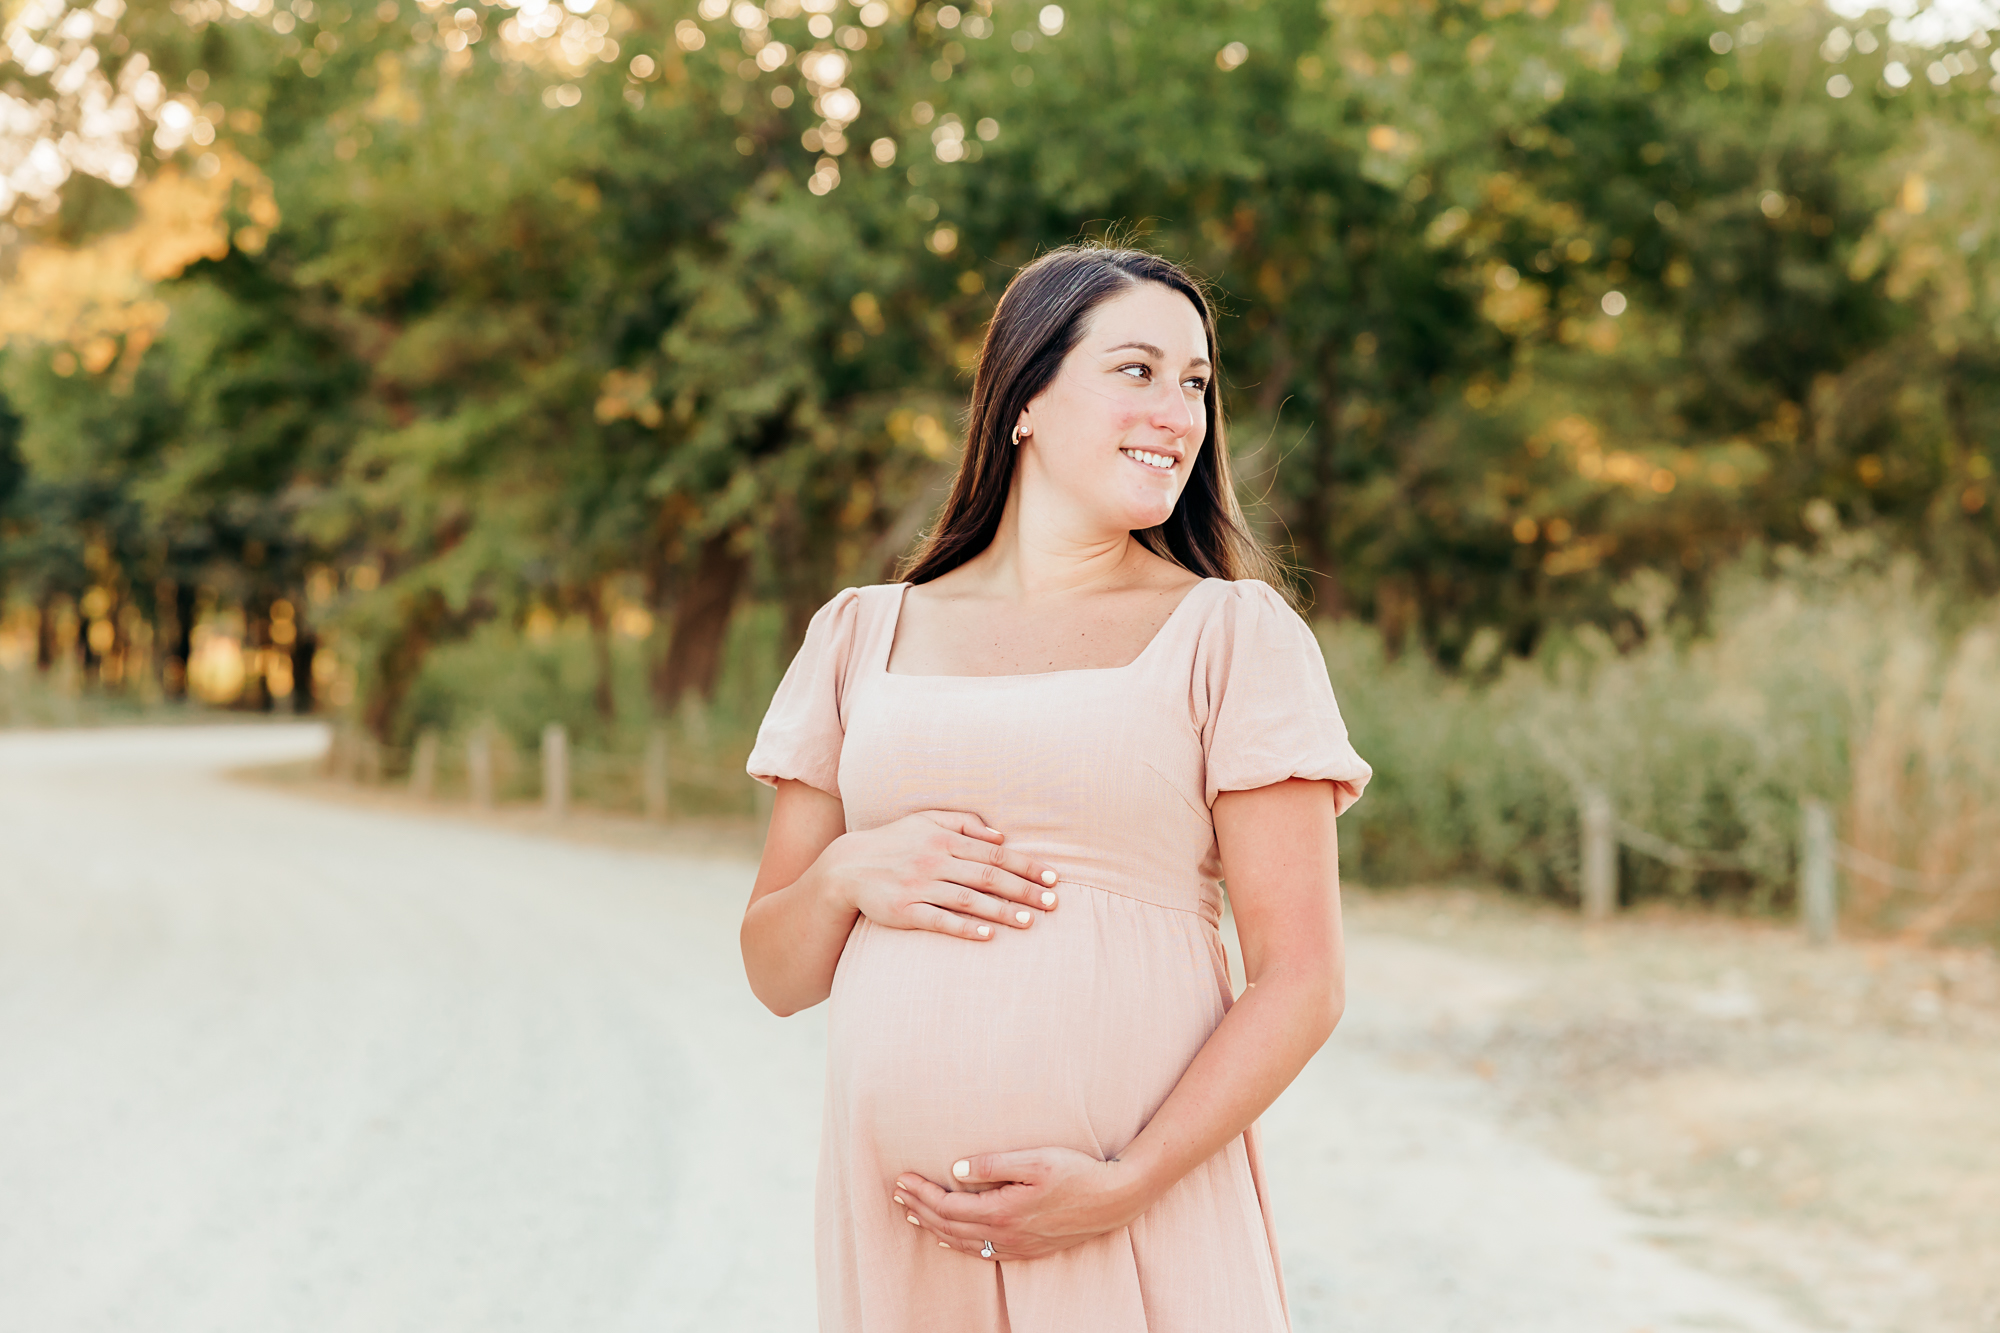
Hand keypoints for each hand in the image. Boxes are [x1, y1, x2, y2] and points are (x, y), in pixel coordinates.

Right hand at [820, 811, 1060, 941]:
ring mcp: (920, 887)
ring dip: (1001, 911)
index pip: (994, 853)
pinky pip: (940, 920)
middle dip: (1022, 890)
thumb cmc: (894, 842)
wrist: (847, 867)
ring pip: (968, 899)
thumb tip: (1001, 835)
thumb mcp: (926, 820)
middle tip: (1052, 903)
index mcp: (944, 838)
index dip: (1026, 866)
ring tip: (1029, 921)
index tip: (1052, 878)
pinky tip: (988, 935)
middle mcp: (934, 861)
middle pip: (987, 876)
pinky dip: (965, 927)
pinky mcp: (905, 911)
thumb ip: (964, 823)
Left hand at [891, 1148, 1149, 1260]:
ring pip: (962, 1242)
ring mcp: (1016, 1245)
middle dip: (920, 1208)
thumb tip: (955, 1169)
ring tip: (912, 1213)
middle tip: (897, 1193)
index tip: (902, 1179)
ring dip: (933, 1227)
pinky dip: (958, 1244)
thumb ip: (992, 1164)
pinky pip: (981, 1252)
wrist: (1113, 1200)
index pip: (948, 1205)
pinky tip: (948, 1237)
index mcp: (1002, 1210)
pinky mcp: (1027, 1249)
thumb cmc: (1076, 1172)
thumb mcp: (1034, 1159)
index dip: (922, 1193)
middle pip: (949, 1226)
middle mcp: (1004, 1234)